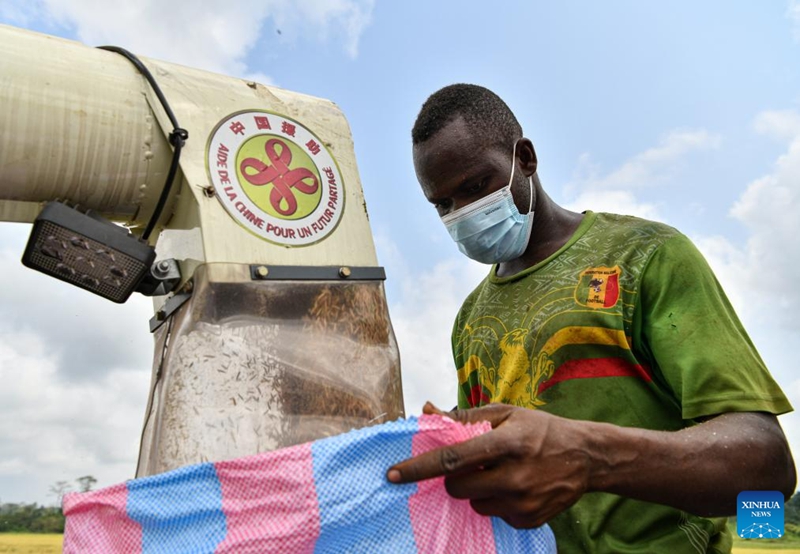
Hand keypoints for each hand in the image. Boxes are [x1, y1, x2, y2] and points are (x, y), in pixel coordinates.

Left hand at [387, 402, 591, 527]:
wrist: (587, 457)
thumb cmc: (540, 429)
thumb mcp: (505, 413)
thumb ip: (463, 417)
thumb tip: (424, 411)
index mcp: (507, 442)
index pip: (452, 458)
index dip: (418, 467)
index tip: (393, 475)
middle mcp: (515, 475)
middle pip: (457, 487)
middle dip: (455, 476)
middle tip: (473, 463)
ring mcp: (524, 501)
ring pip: (474, 504)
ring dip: (476, 489)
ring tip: (499, 472)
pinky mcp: (529, 520)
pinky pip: (494, 515)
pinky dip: (496, 501)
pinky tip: (515, 486)